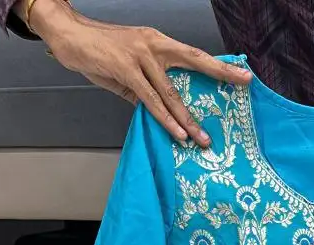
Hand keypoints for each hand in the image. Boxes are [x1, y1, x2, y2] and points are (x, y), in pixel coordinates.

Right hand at [21, 0, 250, 145]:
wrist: (70, 35)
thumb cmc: (100, 52)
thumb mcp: (129, 69)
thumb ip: (148, 88)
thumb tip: (162, 113)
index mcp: (158, 42)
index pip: (194, 54)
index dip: (219, 65)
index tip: (242, 73)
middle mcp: (154, 45)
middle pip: (194, 61)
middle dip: (220, 74)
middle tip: (244, 85)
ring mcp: (141, 56)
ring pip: (172, 92)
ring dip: (188, 120)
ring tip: (203, 140)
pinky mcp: (126, 70)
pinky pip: (151, 99)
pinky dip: (165, 119)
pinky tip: (178, 134)